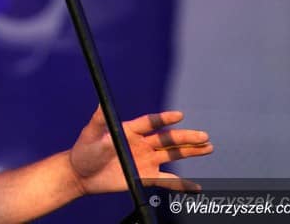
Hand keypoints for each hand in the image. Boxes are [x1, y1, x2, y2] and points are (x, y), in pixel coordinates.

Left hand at [68, 106, 213, 195]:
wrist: (82, 174)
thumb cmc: (84, 150)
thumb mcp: (90, 133)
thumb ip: (98, 120)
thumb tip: (100, 104)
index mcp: (130, 130)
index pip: (151, 123)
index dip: (164, 119)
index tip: (179, 115)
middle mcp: (141, 144)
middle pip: (167, 139)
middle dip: (186, 137)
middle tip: (204, 136)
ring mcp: (145, 160)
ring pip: (172, 155)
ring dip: (190, 152)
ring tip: (207, 147)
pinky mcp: (145, 177)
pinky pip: (166, 180)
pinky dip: (181, 185)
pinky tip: (195, 186)